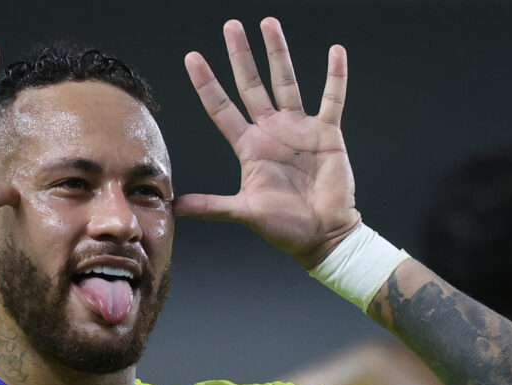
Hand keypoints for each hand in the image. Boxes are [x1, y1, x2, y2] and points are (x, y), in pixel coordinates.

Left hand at [176, 18, 359, 269]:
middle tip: (230, 26)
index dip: (207, 84)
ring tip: (269, 23)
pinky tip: (336, 51)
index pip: (222, 108)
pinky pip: (332, 99)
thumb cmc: (285, 227)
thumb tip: (175, 207)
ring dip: (278, 53)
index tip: (192, 57)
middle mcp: (272, 132)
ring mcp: (300, 129)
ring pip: (287, 82)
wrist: (323, 235)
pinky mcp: (327, 134)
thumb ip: (212, 206)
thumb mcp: (245, 212)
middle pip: (252, 85)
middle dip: (240, 56)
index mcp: (250, 147)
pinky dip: (336, 76)